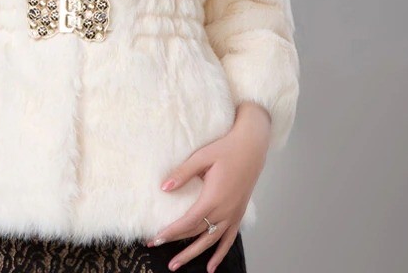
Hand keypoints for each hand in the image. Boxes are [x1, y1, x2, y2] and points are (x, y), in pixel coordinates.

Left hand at [146, 102, 271, 271]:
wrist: (251, 147)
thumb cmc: (226, 149)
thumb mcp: (202, 157)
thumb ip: (183, 173)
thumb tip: (164, 188)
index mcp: (213, 198)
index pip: (188, 222)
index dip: (171, 232)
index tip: (155, 239)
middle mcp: (224, 211)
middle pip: (197, 234)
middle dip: (176, 244)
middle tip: (156, 250)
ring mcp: (233, 215)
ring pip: (211, 242)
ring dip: (194, 255)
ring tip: (177, 265)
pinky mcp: (239, 214)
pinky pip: (229, 240)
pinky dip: (220, 254)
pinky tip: (211, 267)